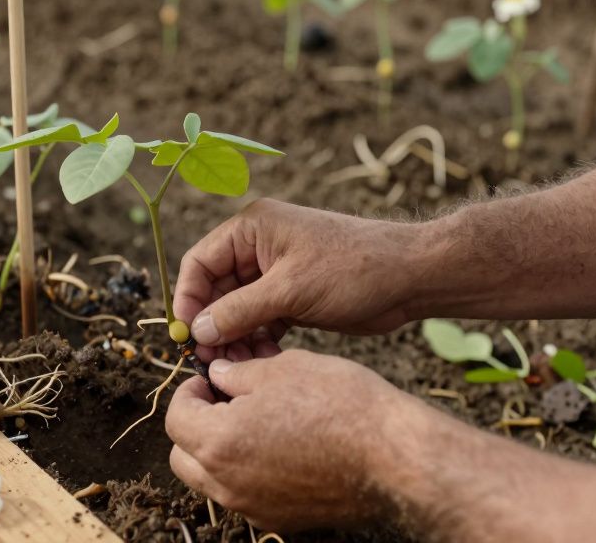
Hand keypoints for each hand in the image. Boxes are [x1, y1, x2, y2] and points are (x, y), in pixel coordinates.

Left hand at [165, 350, 421, 530]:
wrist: (393, 455)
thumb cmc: (339, 405)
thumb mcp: (281, 369)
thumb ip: (236, 374)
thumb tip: (217, 375)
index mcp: (219, 443)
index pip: (176, 418)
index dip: (190, 391)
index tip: (210, 378)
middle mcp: (228, 484)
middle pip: (184, 457)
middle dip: (196, 425)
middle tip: (225, 400)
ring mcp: (254, 507)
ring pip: (211, 480)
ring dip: (218, 451)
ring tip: (254, 421)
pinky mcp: (281, 519)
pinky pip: (245, 495)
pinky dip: (247, 472)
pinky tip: (280, 446)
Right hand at [173, 199, 419, 360]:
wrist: (410, 278)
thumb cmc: (353, 269)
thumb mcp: (290, 290)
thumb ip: (240, 311)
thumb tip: (198, 331)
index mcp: (252, 229)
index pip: (200, 262)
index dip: (187, 297)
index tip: (185, 334)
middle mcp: (259, 248)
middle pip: (215, 290)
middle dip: (212, 325)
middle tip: (210, 361)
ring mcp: (276, 274)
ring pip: (237, 310)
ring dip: (234, 338)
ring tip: (238, 367)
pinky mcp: (293, 297)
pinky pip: (260, 321)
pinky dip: (257, 340)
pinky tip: (263, 360)